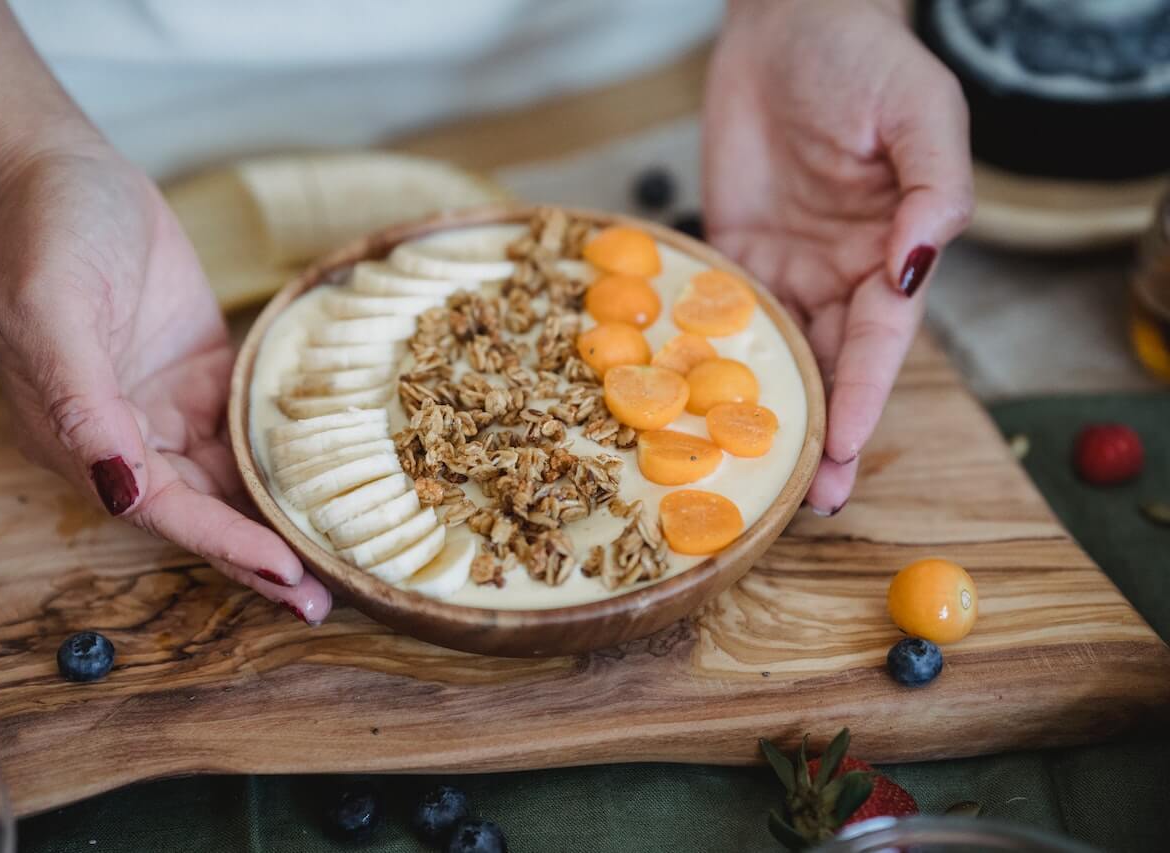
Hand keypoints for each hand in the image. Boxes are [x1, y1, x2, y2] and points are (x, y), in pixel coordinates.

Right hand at [0, 145, 330, 623]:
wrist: (68, 170)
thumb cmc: (49, 235)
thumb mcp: (52, 314)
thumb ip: (82, 404)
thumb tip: (117, 491)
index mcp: (79, 438)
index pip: (163, 511)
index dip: (223, 544)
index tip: (285, 573)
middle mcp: (126, 437)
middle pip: (203, 513)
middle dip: (259, 557)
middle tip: (322, 603)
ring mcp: (167, 408)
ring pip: (230, 480)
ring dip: (277, 518)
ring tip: (339, 558)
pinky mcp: (204, 377)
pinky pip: (248, 429)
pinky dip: (284, 457)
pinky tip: (331, 481)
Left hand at [703, 0, 973, 513]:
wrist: (787, 25)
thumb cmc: (865, 61)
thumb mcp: (920, 114)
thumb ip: (933, 189)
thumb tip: (915, 266)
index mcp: (891, 255)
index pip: (880, 343)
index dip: (865, 398)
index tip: (846, 450)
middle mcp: (837, 276)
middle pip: (830, 369)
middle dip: (820, 433)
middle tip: (804, 499)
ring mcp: (780, 269)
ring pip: (773, 355)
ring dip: (762, 413)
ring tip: (744, 470)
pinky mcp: (727, 254)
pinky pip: (714, 312)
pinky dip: (701, 357)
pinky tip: (683, 404)